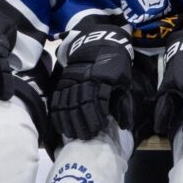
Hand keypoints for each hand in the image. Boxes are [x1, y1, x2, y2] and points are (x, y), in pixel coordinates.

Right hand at [51, 25, 136, 142]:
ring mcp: (70, 80)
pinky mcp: (62, 82)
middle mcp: (84, 80)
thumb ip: (123, 104)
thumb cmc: (115, 67)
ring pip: (67, 104)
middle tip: (86, 137)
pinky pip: (57, 100)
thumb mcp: (124, 82)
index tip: (99, 129)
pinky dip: (58, 114)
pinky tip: (62, 126)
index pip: (97, 101)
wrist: (98, 45)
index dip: (97, 116)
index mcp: (101, 79)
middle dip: (83, 123)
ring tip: (74, 135)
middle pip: (80, 104)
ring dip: (70, 122)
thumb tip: (125, 126)